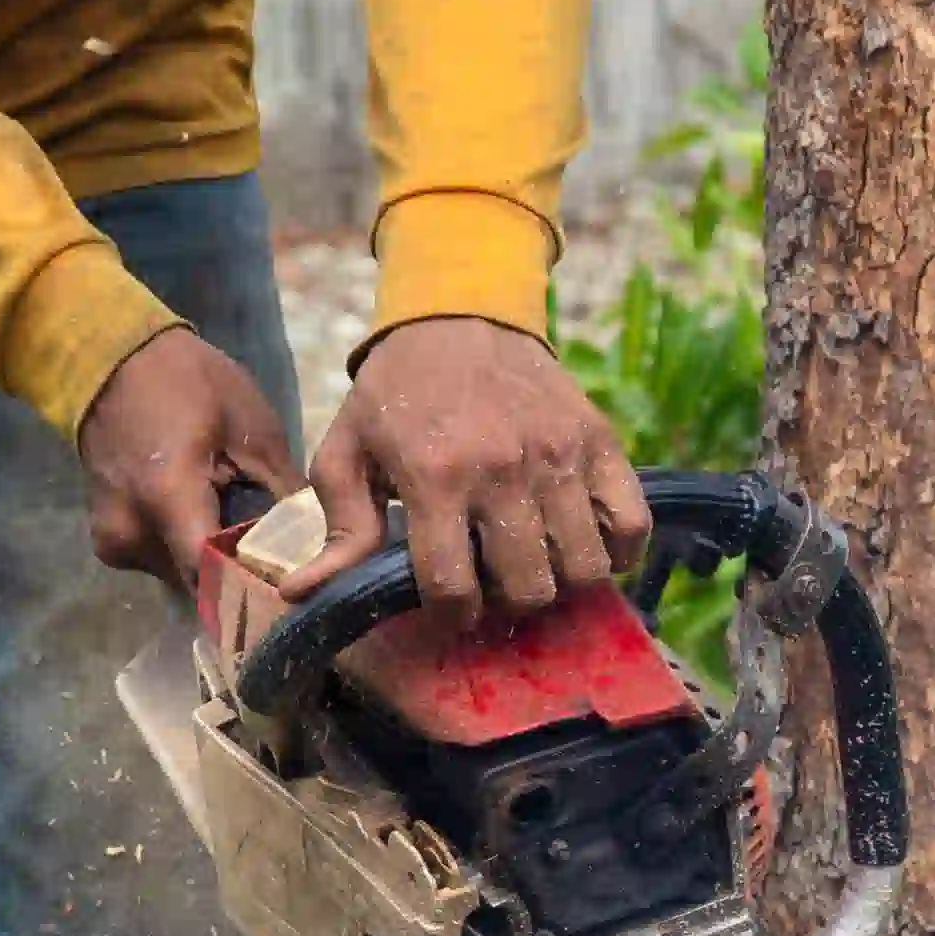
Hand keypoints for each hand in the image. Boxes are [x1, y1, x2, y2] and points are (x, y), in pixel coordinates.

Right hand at [78, 324, 300, 583]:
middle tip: (276, 554)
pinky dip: (186, 550)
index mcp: (168, 502)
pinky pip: (160, 561)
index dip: (257, 590)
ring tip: (238, 529)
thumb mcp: (254, 432)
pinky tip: (204, 519)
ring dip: (212, 563)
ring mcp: (113, 544)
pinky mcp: (108, 543)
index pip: (217, 581)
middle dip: (240, 575)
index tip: (291, 587)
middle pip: (201, 583)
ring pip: (180, 576)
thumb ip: (285, 498)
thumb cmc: (190, 384)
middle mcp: (132, 536)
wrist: (112, 361)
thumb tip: (318, 548)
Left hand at [303, 316, 648, 621]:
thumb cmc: (396, 396)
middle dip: (508, 605)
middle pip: (528, 588)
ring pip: (584, 568)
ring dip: (561, 584)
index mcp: (435, 476)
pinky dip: (618, 552)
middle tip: (495, 586)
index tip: (452, 609)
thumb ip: (337, 532)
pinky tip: (586, 547)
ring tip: (537, 567)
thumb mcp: (347, 453)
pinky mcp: (600, 442)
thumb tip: (303, 596)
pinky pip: (631, 525)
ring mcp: (559, 457)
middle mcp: (502, 470)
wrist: (460, 318)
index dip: (454, 617)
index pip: (455, 588)